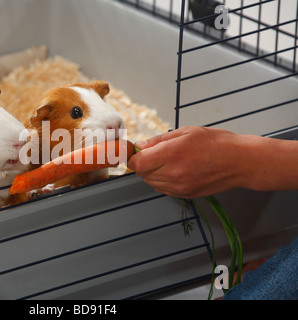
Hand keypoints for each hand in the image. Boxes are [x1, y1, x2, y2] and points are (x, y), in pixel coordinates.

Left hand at [127, 126, 248, 197]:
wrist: (242, 162)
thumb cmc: (217, 143)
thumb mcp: (187, 132)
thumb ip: (159, 140)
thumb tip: (140, 146)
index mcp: (172, 154)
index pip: (137, 163)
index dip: (133, 156)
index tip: (136, 151)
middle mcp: (173, 174)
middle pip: (142, 174)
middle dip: (144, 163)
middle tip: (156, 152)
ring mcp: (179, 187)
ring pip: (151, 182)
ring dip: (153, 172)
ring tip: (170, 160)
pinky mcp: (185, 195)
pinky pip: (163, 189)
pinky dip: (163, 180)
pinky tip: (177, 169)